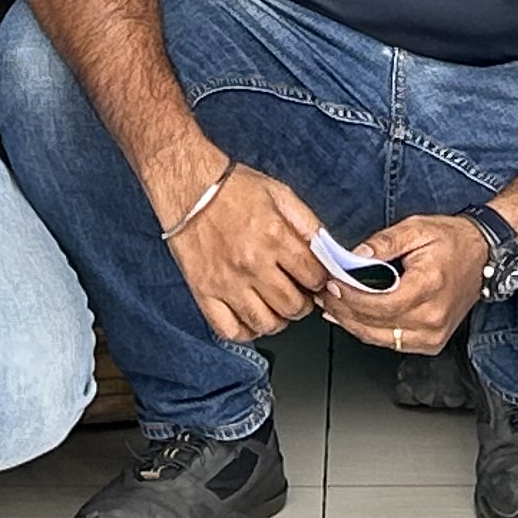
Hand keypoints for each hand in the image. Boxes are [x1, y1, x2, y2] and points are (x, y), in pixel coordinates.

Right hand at [161, 156, 330, 342]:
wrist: (188, 186)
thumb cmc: (233, 188)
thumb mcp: (280, 193)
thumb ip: (308, 223)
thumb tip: (329, 251)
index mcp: (274, 236)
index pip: (314, 277)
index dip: (320, 281)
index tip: (315, 280)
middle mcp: (252, 263)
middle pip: (293, 306)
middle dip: (303, 303)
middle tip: (298, 293)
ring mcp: (227, 282)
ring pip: (266, 323)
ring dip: (278, 320)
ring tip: (276, 306)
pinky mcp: (204, 292)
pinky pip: (230, 330)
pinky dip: (246, 331)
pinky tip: (251, 317)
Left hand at [313, 210, 492, 356]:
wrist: (483, 255)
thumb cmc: (453, 240)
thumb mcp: (416, 228)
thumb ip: (383, 243)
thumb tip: (354, 257)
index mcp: (429, 287)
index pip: (378, 303)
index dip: (349, 297)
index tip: (331, 285)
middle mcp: (432, 318)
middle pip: (374, 325)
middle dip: (342, 311)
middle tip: (323, 295)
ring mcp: (432, 335)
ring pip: (378, 338)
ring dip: (350, 323)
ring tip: (331, 306)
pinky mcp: (430, 343)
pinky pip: (390, 342)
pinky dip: (368, 330)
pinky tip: (353, 316)